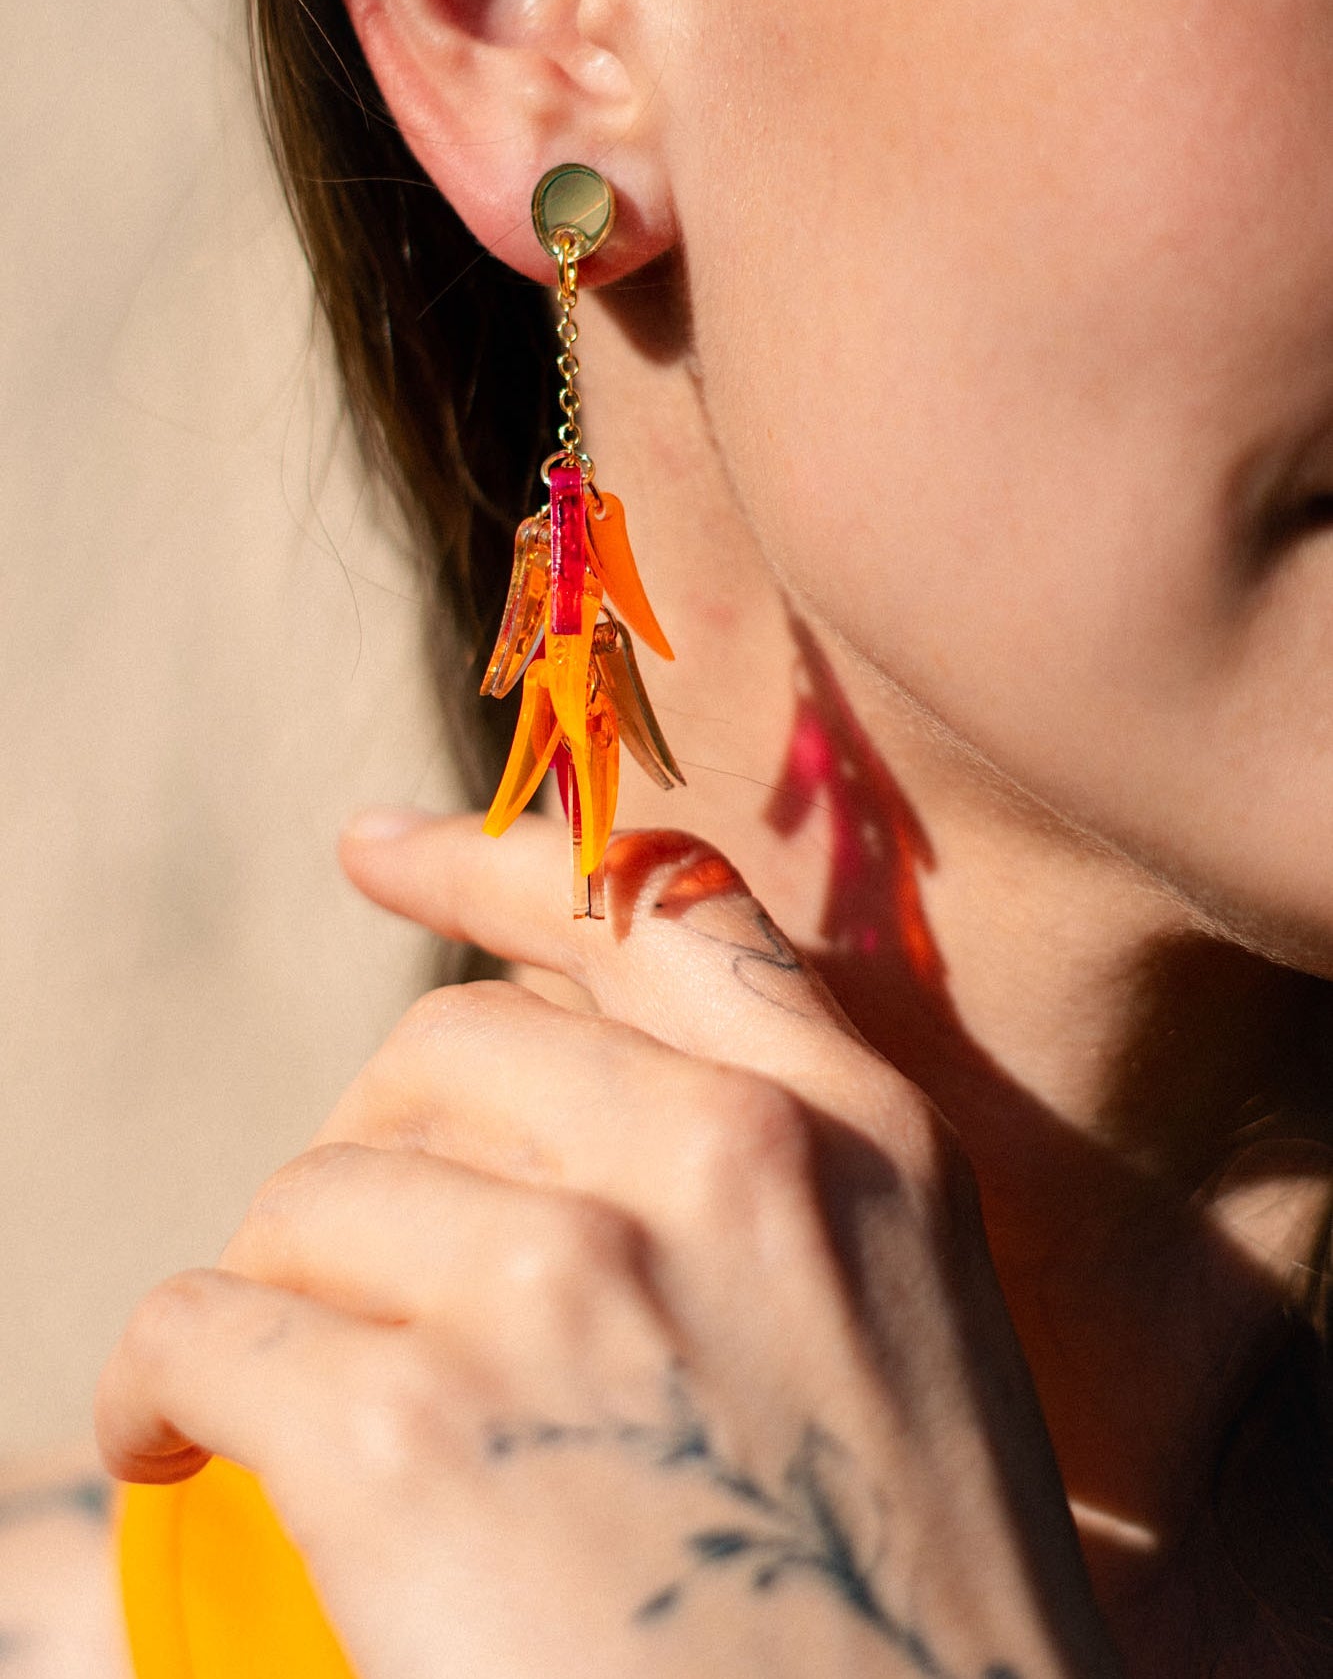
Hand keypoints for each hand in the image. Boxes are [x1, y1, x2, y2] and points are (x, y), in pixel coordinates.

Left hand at [96, 814, 1120, 1678]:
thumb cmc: (890, 1622)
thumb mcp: (890, 1342)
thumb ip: (752, 1193)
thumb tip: (519, 1112)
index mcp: (862, 1137)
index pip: (655, 914)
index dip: (496, 864)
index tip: (372, 844)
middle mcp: (727, 1165)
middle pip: (445, 1053)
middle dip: (373, 1146)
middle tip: (342, 1271)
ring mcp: (570, 1285)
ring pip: (316, 1192)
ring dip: (270, 1284)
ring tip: (266, 1395)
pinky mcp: (413, 1438)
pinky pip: (208, 1328)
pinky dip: (163, 1384)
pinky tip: (170, 1452)